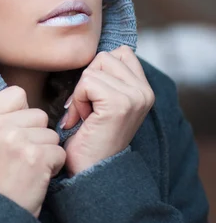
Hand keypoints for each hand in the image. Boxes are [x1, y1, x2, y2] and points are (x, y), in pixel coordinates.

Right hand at [0, 86, 65, 217]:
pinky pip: (59, 151)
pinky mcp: (35, 156)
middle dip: (37, 135)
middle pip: (39, 114)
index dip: (23, 112)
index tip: (16, 130)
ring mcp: (16, 139)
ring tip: (28, 166)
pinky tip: (37, 176)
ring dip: (46, 151)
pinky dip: (54, 166)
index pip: (17, 93)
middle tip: (21, 155)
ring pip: (51, 133)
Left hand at [60, 45, 154, 175]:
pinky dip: (78, 100)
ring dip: (81, 92)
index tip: (95, 97)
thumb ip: (109, 78)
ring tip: (86, 114)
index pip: (120, 53)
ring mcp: (134, 97)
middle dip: (88, 80)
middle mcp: (144, 91)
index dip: (99, 70)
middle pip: (104, 57)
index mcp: (144, 89)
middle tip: (88, 108)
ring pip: (93, 69)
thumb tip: (92, 54)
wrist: (90, 170)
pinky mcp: (119, 104)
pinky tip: (83, 119)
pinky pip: (87, 83)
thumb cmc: (90, 136)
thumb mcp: (105, 102)